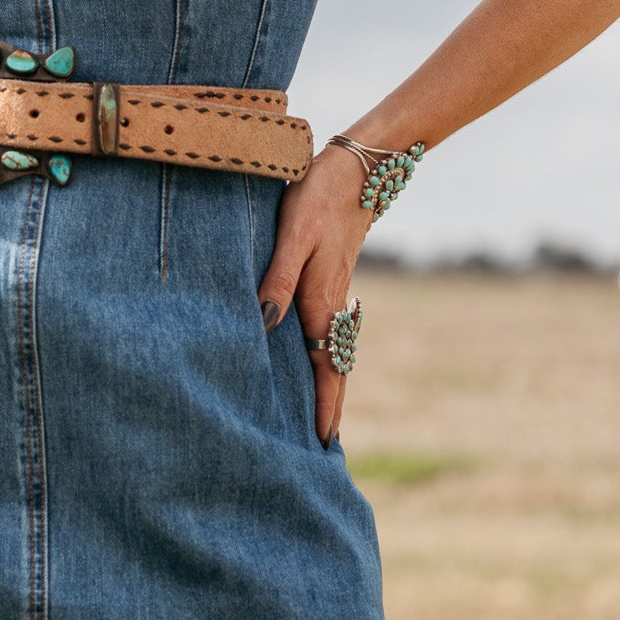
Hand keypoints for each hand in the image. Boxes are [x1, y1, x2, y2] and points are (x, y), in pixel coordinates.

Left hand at [258, 145, 374, 447]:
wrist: (355, 170)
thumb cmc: (316, 199)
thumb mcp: (292, 236)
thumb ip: (277, 279)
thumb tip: (264, 324)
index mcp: (322, 302)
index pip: (327, 369)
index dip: (325, 407)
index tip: (323, 445)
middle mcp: (333, 306)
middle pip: (333, 369)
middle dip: (329, 408)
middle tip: (323, 449)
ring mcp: (335, 295)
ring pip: (332, 351)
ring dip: (328, 386)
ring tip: (319, 418)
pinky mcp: (330, 281)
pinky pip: (329, 332)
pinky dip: (325, 357)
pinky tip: (313, 360)